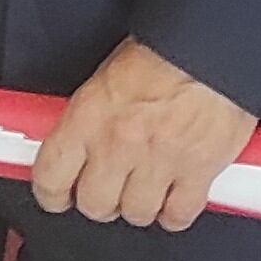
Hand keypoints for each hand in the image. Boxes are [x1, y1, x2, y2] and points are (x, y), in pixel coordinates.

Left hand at [32, 38, 255, 230]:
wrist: (210, 45)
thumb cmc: (161, 51)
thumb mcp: (105, 75)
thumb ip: (87, 115)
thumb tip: (73, 138)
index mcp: (89, 116)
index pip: (51, 177)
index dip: (50, 193)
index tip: (56, 194)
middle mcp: (119, 144)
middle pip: (95, 205)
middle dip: (98, 200)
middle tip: (105, 189)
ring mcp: (159, 161)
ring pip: (136, 214)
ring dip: (137, 206)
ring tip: (141, 189)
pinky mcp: (198, 171)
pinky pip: (178, 215)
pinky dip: (174, 213)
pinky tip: (172, 199)